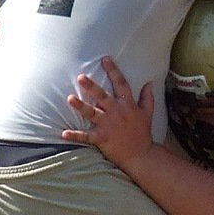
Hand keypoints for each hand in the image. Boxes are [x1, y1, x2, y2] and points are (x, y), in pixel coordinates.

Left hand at [63, 56, 155, 170]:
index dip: (113, 71)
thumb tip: (150, 83)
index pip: (121, 84)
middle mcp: (117, 113)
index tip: (105, 59)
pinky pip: (87, 136)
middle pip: (103, 97)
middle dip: (92, 87)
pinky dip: (75, 135)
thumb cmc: (143, 133)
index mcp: (128, 105)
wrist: (141, 155)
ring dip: (81, 106)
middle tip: (81, 77)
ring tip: (69, 98)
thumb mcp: (148, 113)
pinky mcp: (102, 138)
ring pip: (92, 113)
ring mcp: (109, 126)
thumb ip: (147, 97)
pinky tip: (64, 133)